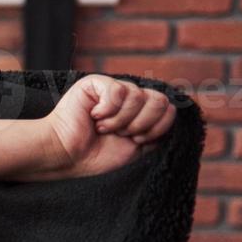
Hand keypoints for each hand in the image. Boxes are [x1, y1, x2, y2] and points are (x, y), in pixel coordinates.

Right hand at [35, 74, 175, 180]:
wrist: (67, 157)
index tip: (135, 140)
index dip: (156, 128)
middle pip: (159, 100)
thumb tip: (175, 110)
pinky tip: (94, 116)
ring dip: (120, 120)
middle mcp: (129, 98)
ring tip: (102, 128)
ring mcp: (113, 89)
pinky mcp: (96, 84)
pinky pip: (119, 91)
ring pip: (139, 97)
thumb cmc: (97, 156)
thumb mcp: (139, 147)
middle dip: (140, 124)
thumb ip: (158, 129)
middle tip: (120, 134)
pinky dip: (108, 110)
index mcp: (141, 112)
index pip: (169, 109)